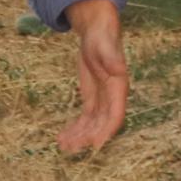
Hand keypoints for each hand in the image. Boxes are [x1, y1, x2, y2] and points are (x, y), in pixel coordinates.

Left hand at [57, 0, 127, 156]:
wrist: (97, 32)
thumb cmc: (102, 38)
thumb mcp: (104, 46)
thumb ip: (111, 58)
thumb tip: (118, 69)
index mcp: (118, 88)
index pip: (115, 115)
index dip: (106, 131)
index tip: (94, 145)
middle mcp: (112, 97)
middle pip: (101, 124)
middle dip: (88, 138)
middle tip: (71, 149)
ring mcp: (101, 99)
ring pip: (92, 124)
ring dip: (79, 136)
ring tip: (63, 146)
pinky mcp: (91, 97)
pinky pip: (84, 118)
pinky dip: (75, 128)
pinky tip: (63, 137)